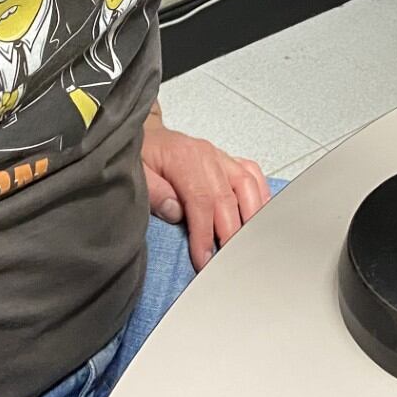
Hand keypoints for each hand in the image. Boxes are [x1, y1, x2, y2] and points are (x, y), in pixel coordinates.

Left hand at [140, 109, 270, 270]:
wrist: (147, 135)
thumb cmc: (140, 155)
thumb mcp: (135, 171)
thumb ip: (153, 191)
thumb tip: (176, 212)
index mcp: (184, 158)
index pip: (202, 200)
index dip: (205, 233)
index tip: (204, 260)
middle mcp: (207, 156)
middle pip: (228, 197)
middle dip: (230, 234)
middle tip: (228, 261)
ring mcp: (220, 157)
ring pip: (247, 185)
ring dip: (251, 216)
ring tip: (249, 244)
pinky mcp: (227, 160)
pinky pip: (252, 174)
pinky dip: (260, 194)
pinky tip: (261, 214)